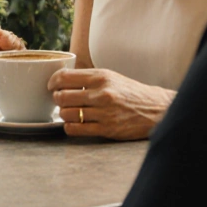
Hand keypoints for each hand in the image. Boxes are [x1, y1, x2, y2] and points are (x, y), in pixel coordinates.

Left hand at [48, 68, 174, 140]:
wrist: (155, 109)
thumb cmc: (130, 92)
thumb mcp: (111, 77)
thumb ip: (88, 78)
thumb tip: (61, 80)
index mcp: (101, 77)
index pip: (64, 77)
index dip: (53, 82)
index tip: (51, 86)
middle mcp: (102, 93)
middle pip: (62, 97)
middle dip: (57, 99)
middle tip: (60, 100)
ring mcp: (104, 112)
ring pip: (67, 114)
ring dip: (63, 114)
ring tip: (69, 112)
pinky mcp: (107, 129)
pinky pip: (76, 129)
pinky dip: (70, 127)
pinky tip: (74, 124)